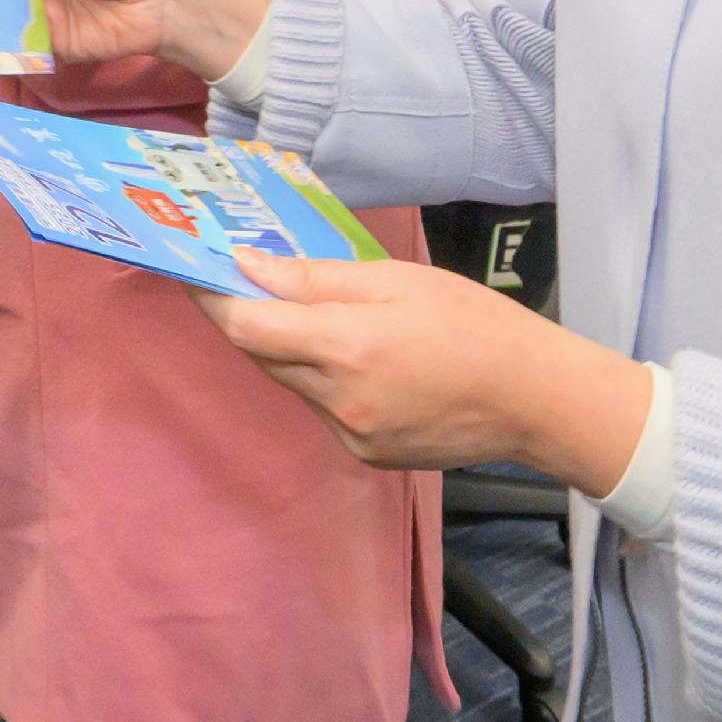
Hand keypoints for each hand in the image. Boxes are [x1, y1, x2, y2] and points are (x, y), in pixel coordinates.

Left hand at [204, 255, 654, 490]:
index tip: (189, 268)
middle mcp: (337, 400)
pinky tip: (358, 357)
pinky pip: (322, 408)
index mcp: (345, 348)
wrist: (533, 398)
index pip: (246, 326)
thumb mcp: (395, 280)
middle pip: (262, 356)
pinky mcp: (366, 454)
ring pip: (292, 383)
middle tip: (239, 279)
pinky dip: (322, 378)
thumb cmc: (471, 322)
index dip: (209, 297)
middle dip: (247, 318)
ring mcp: (350, 434)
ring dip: (287, 349)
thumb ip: (315, 278)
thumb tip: (248, 266)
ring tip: (313, 313)